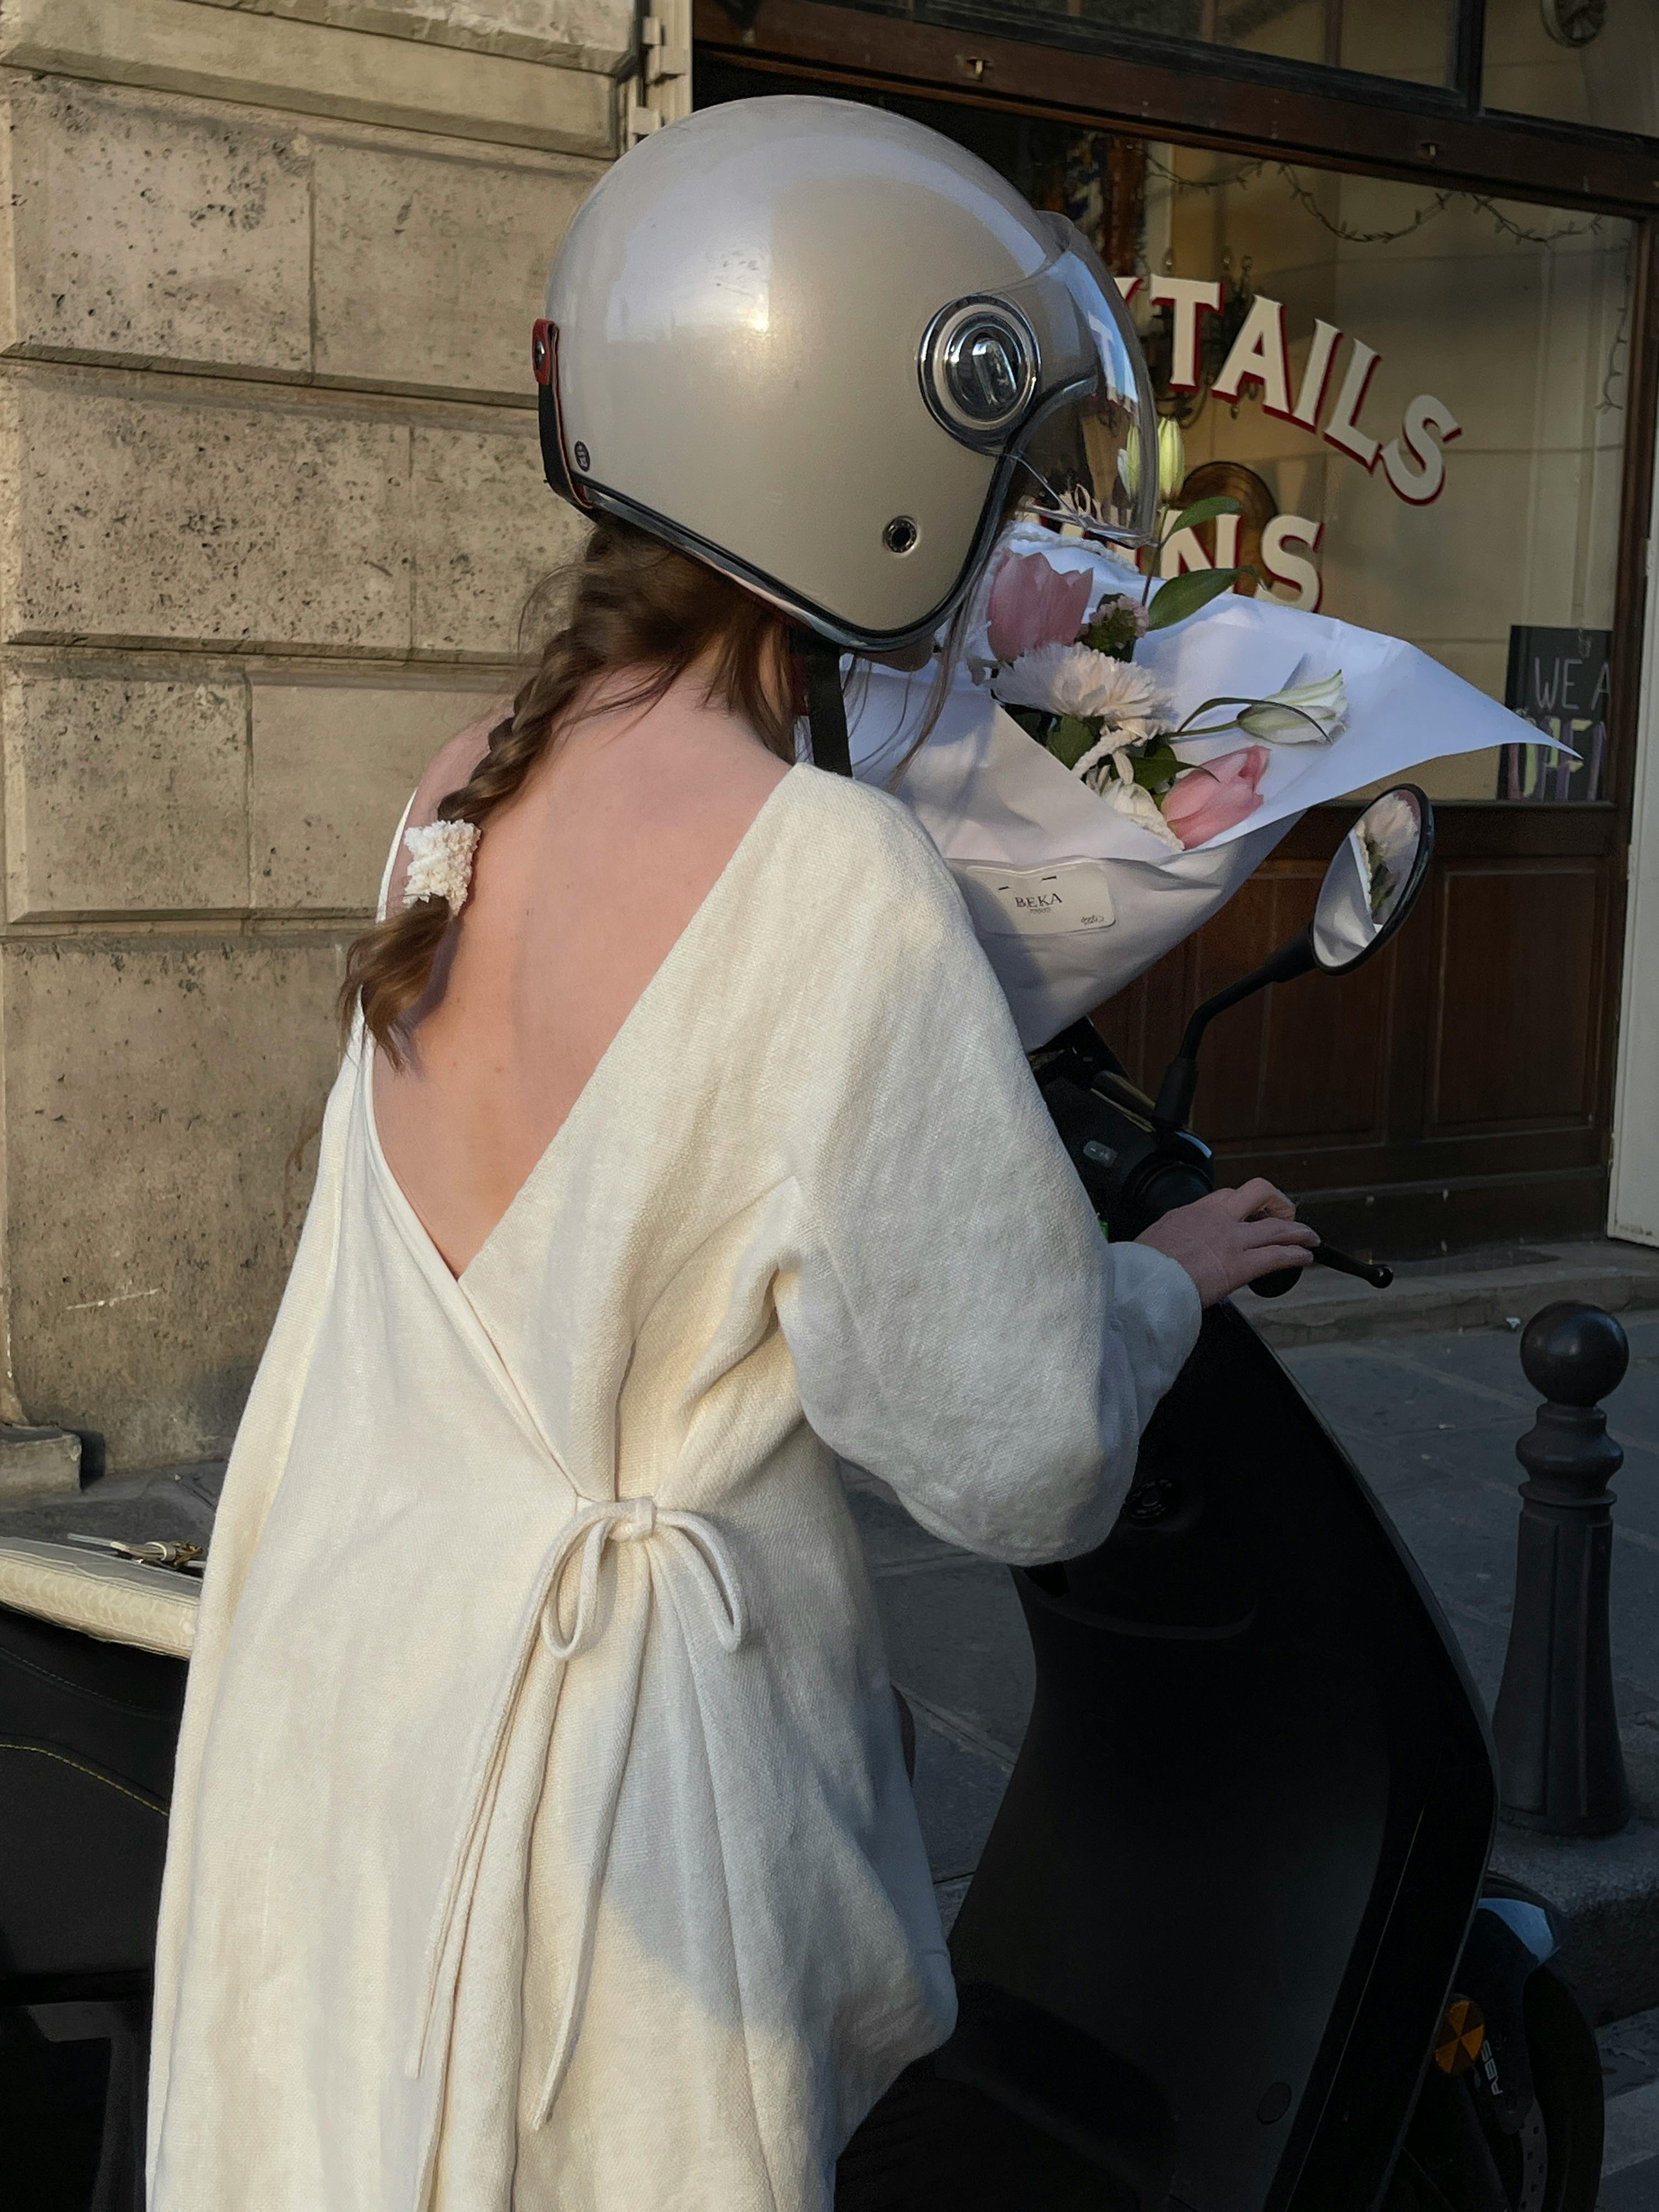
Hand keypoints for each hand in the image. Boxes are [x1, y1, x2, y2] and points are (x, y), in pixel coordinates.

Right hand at [1135, 1180, 1318, 1307]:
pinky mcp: (1241, 1265)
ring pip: (1276, 1225)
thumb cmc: (1142, 1268)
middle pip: (1258, 1192)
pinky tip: (1305, 1259)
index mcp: (1191, 1213)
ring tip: (1309, 1237)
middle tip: (1284, 1216)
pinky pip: (1278, 1255)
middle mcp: (1216, 1218)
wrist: (1144, 1282)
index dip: (1244, 1205)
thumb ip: (1170, 1238)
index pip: (1226, 1197)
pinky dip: (1297, 1255)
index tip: (1249, 1214)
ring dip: (1298, 1230)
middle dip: (1277, 1203)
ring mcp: (1231, 1239)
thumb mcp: (1152, 1239)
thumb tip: (1169, 1249)